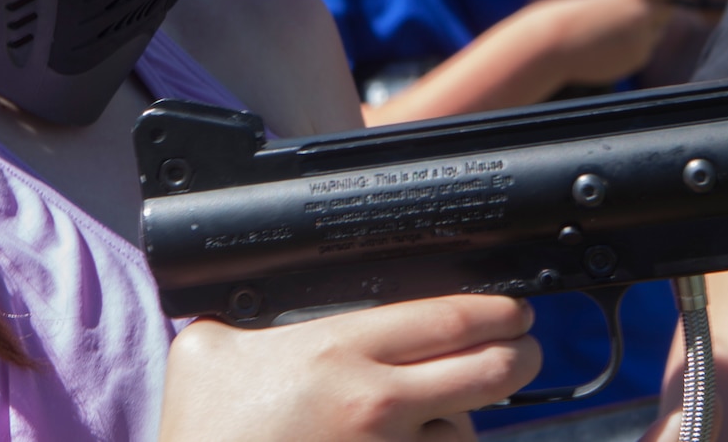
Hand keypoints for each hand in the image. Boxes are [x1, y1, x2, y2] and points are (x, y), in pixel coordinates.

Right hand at [160, 295, 539, 441]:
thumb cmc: (203, 436)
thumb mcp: (207, 353)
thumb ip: (244, 318)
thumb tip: (259, 298)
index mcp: (339, 351)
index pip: (449, 318)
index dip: (495, 310)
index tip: (512, 309)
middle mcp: (375, 405)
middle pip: (488, 371)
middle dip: (520, 355)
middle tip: (524, 346)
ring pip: (469, 432)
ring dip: (471, 418)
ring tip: (456, 409)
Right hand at [523, 0, 709, 88]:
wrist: (557, 42)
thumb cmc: (581, 15)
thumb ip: (640, 1)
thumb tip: (665, 13)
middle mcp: (644, 10)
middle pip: (667, 10)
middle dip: (655, 13)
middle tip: (622, 15)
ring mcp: (643, 36)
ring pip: (655, 33)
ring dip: (641, 33)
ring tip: (609, 32)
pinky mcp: (639, 57)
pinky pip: (644, 51)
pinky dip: (631, 50)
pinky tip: (608, 47)